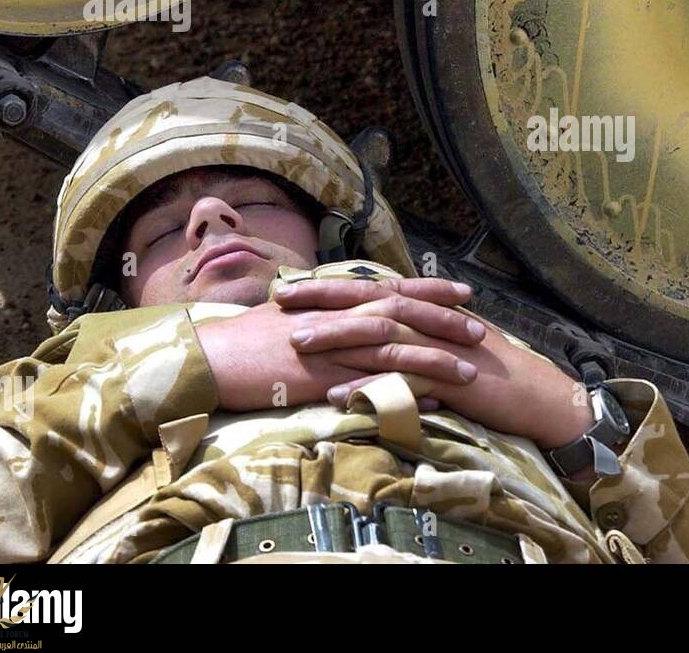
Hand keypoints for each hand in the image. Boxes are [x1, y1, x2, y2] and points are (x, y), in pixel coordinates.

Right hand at [196, 278, 482, 410]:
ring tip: (471, 371)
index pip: (390, 289)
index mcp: (332, 301)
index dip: (430, 288)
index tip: (463, 291)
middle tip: (480, 330)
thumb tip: (348, 307)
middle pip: (402, 314)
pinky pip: (370, 385)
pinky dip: (404, 391)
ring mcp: (330, 349)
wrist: (208, 359)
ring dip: (435, 360)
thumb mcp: (290, 315)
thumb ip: (325, 312)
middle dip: (444, 321)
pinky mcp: (321, 379)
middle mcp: (337, 319)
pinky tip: (433, 400)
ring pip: (394, 350)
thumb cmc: (245, 339)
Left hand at [276, 278, 595, 448]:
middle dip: (324, 301)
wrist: (539, 396)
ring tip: (297, 344)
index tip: (293, 287)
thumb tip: (375, 344)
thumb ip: (414, 343)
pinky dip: (370, 387)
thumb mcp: (448, 352)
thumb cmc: (492, 377)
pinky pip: (403, 381)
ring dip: (338, 339)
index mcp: (428, 315)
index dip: (332, 288)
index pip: (373, 292)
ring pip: (382, 337)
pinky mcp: (449, 380)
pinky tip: (338, 395)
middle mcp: (431, 324)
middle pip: (371, 303)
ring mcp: (441, 349)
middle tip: (281, 300)